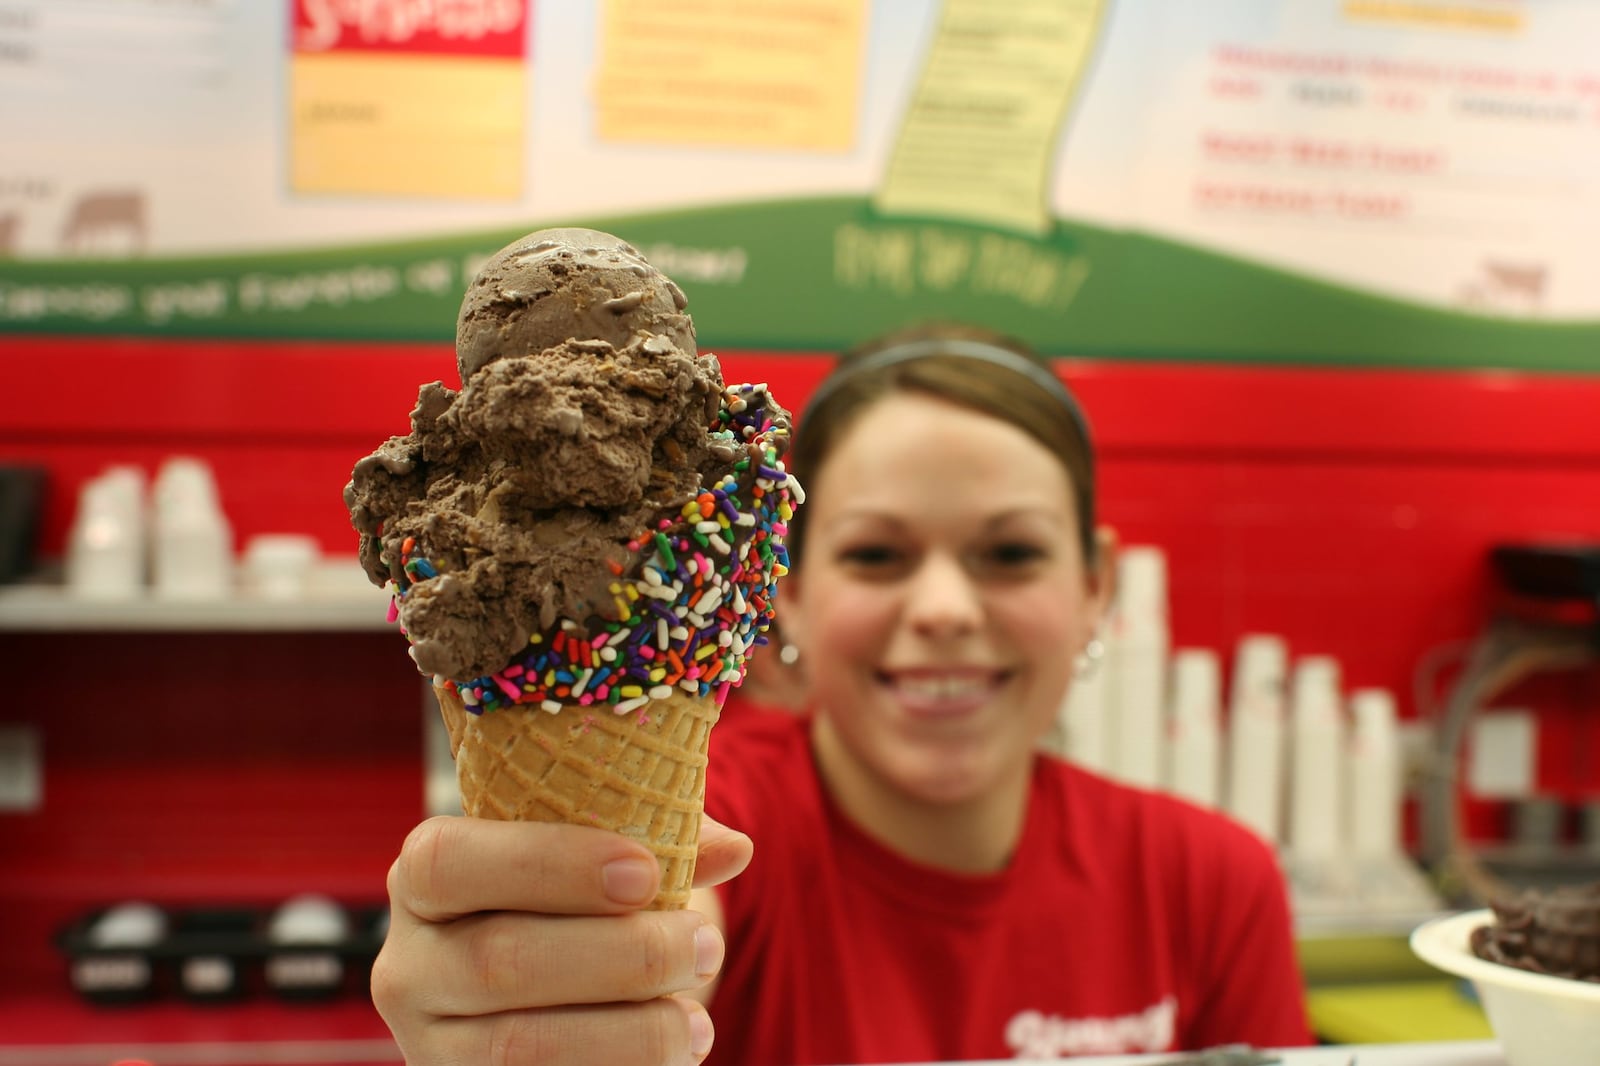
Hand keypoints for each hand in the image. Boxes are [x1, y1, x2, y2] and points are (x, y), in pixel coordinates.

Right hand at [372, 815, 752, 1065]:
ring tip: (697, 1020)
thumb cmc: (575, 902)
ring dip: (629, 1033)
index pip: (450, 861)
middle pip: (501, 960)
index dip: (550, 863)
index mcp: (423, 875)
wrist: (543, 994)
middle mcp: (408, 962)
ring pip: (519, 1046)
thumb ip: (660, 838)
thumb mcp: (599, 857)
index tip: (646, 871)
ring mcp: (427, 1044)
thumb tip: (734, 849)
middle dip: (622, 955)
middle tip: (704, 946)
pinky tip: (670, 1058)